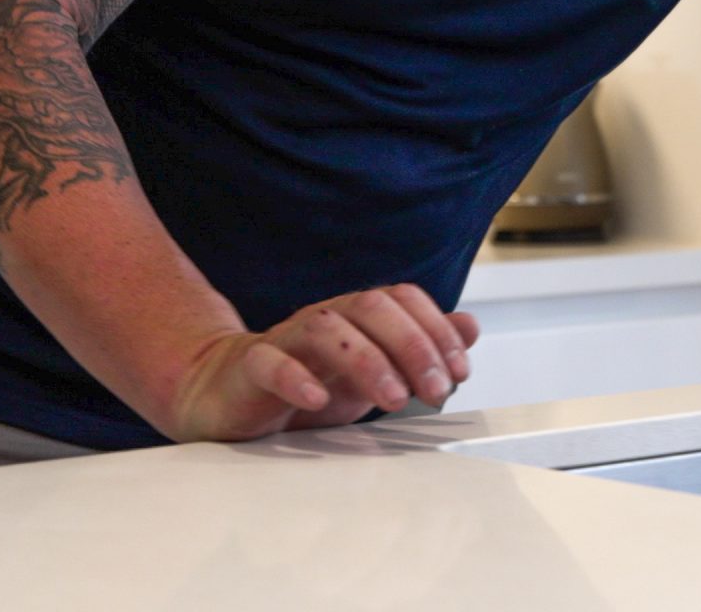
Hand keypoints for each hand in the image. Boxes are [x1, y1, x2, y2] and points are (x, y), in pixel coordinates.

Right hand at [164, 285, 481, 441]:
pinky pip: (268, 362)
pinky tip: (318, 401)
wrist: (229, 396)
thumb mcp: (375, 371)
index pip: (401, 299)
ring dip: (367, 361)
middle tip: (434, 390)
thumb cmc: (307, 384)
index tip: (458, 372)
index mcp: (354, 316)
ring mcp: (285, 340)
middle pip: (370, 306)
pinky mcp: (250, 369)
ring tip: (393, 399)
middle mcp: (323, 319)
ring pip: (325, 328)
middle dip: (411, 345)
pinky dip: (296, 378)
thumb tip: (470, 326)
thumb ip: (420, 348)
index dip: (435, 328)